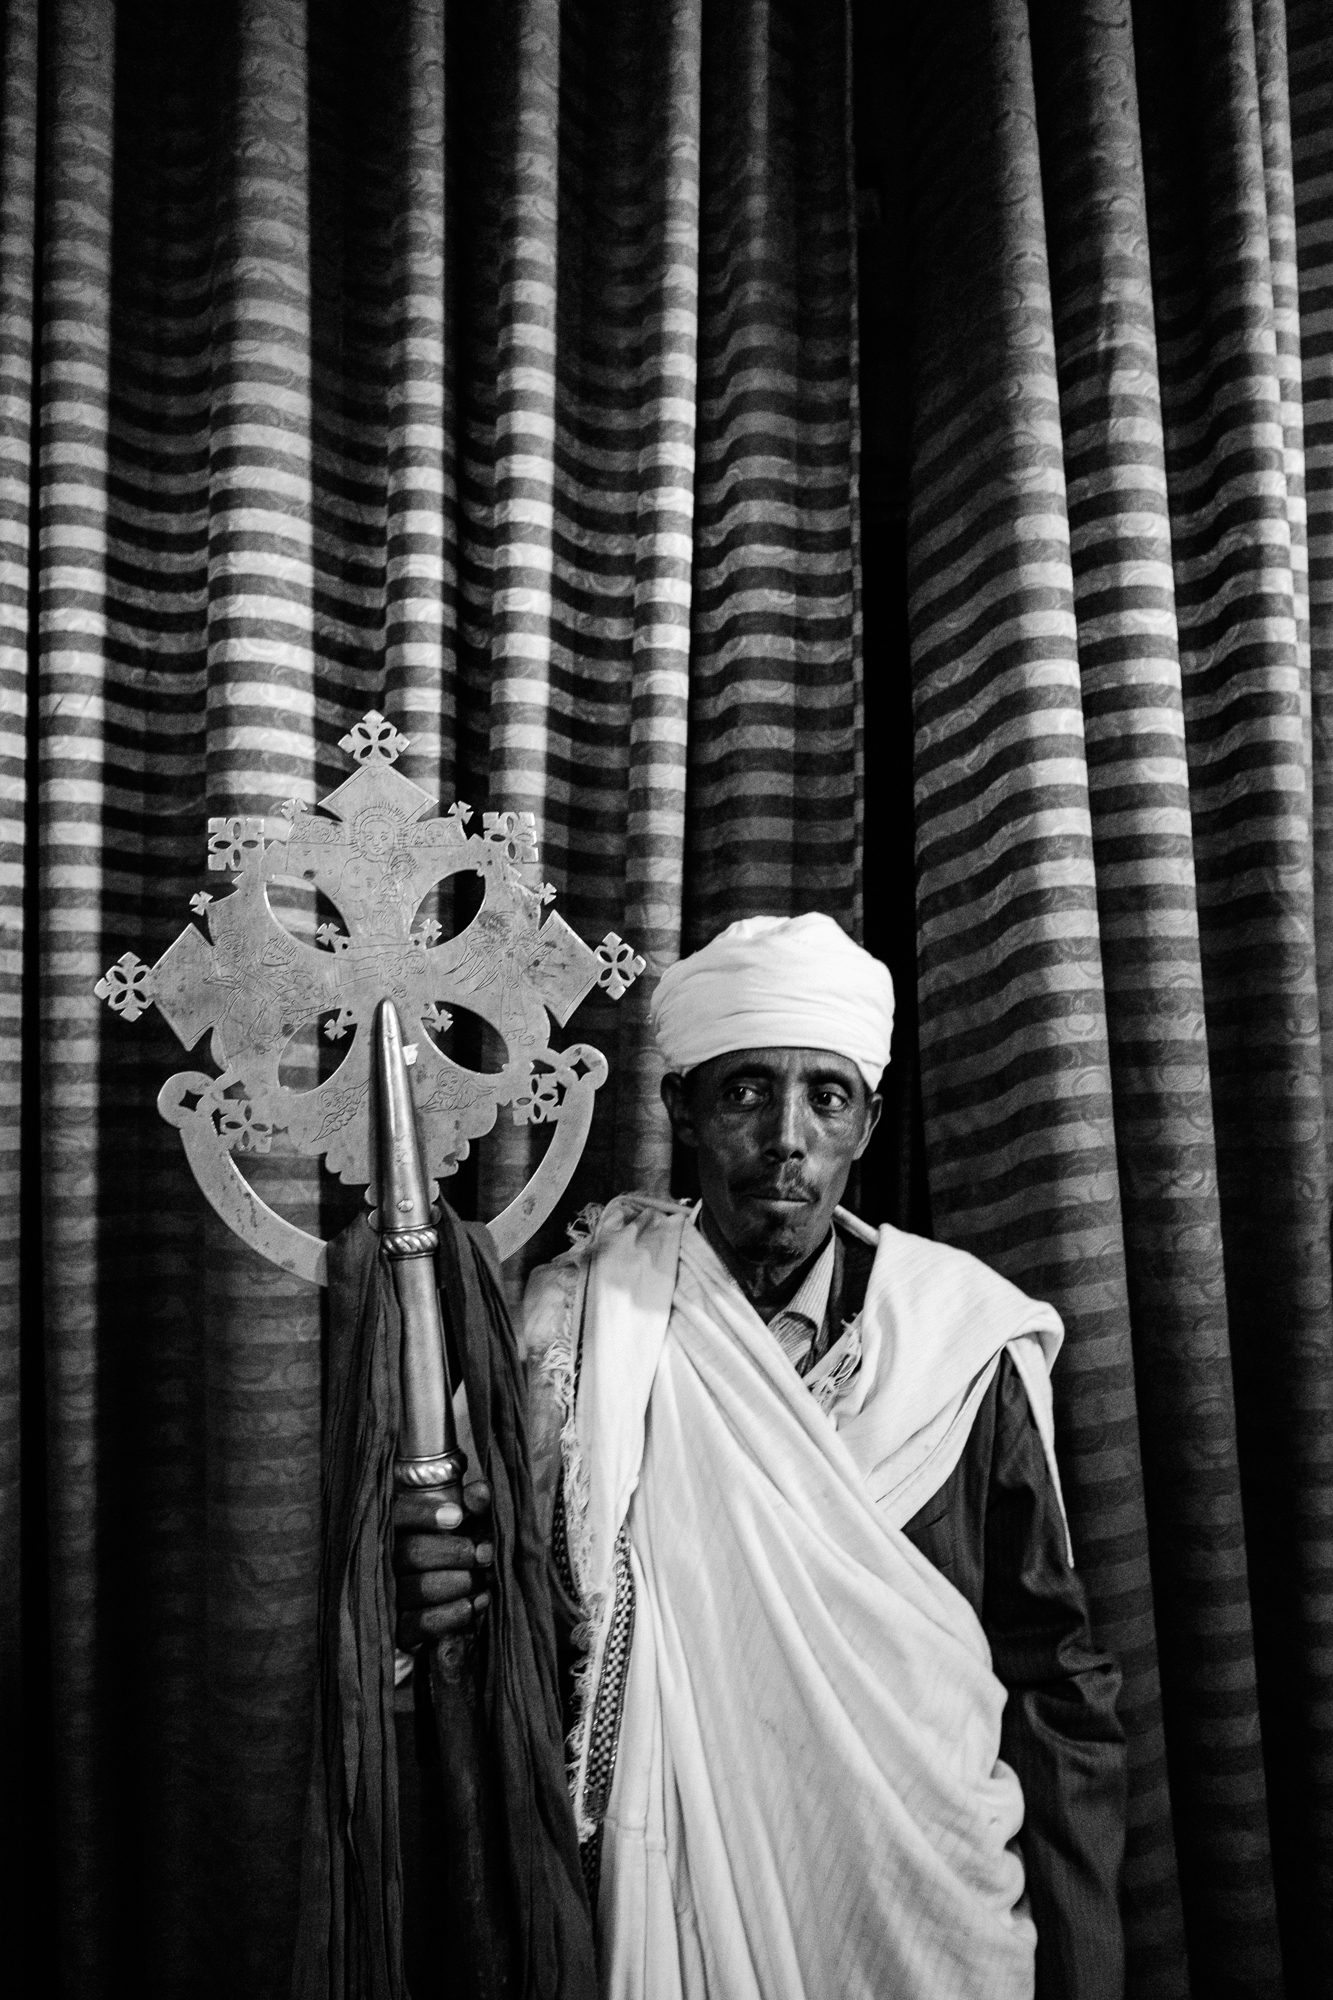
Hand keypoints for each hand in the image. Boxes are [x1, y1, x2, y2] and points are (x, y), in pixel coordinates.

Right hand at [393, 1477, 492, 1646]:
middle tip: (484, 1554)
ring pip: (419, 1588)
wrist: (460, 1605)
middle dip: (455, 1552)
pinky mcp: (399, 1631)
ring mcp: (389, 1598)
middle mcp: (385, 1562)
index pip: (398, 1515)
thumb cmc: (462, 1555)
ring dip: (460, 1582)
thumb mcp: (472, 1526)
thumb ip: (476, 1506)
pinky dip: (454, 1613)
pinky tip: (476, 1603)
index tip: (458, 1517)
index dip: (424, 1515)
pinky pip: (421, 1623)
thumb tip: (479, 1492)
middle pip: (411, 1553)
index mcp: (398, 1528)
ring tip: (484, 1579)